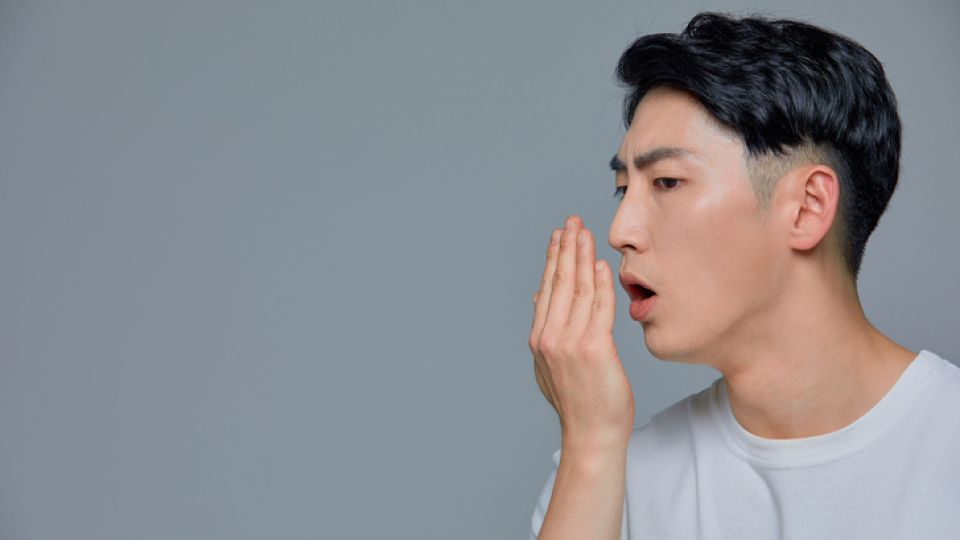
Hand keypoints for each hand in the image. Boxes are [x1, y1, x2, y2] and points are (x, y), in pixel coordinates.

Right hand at [529, 215, 634, 451]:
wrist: (592, 433)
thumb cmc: (579, 400)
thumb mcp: (551, 363)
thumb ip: (546, 328)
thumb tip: (538, 297)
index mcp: (539, 338)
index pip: (547, 288)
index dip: (553, 258)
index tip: (559, 235)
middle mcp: (549, 337)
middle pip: (559, 282)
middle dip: (566, 248)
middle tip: (572, 221)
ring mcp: (569, 343)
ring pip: (577, 290)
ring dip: (582, 257)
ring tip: (586, 233)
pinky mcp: (593, 349)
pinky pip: (598, 308)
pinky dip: (600, 283)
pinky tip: (602, 265)